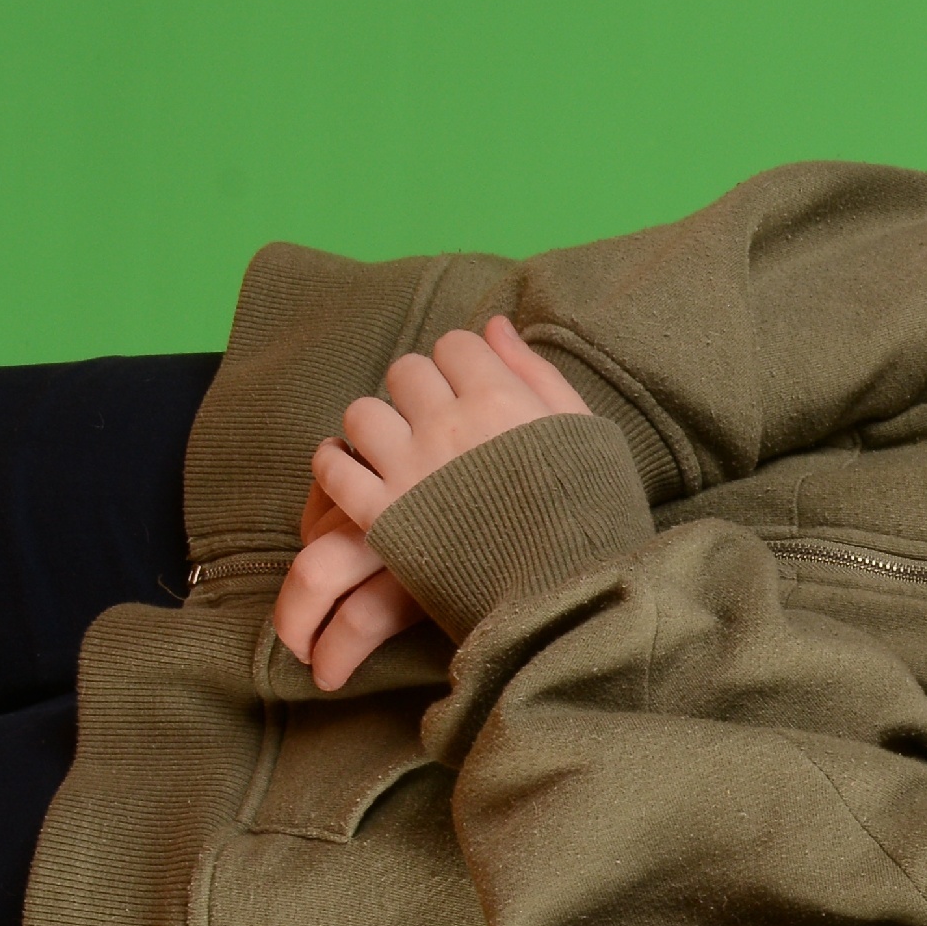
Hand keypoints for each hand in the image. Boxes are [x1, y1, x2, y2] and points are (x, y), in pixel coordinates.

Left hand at [275, 316, 588, 687]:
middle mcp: (449, 424)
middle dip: (420, 390)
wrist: (571, 601)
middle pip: (407, 371)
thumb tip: (495, 324)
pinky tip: (355, 471)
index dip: (464, 364)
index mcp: (503, 399)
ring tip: (396, 449)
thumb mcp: (587, 434)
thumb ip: (537, 374)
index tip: (473, 390)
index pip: (456, 344)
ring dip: (378, 424)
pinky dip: (337, 464)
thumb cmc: (593, 517)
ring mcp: (410, 470)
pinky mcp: (382, 516)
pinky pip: (334, 468)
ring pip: (363, 413)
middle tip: (437, 423)